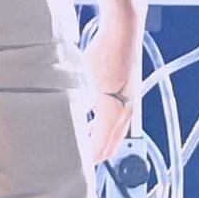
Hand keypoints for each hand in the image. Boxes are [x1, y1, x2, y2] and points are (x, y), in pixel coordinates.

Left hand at [79, 31, 141, 170]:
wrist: (122, 33)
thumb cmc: (103, 54)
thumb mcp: (81, 85)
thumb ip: (75, 108)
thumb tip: (67, 121)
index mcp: (113, 116)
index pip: (100, 150)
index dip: (86, 160)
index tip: (73, 165)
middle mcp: (126, 113)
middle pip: (112, 145)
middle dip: (95, 153)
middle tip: (78, 157)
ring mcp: (131, 103)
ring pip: (116, 132)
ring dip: (101, 138)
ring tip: (82, 137)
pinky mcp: (131, 93)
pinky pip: (119, 118)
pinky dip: (107, 125)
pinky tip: (93, 114)